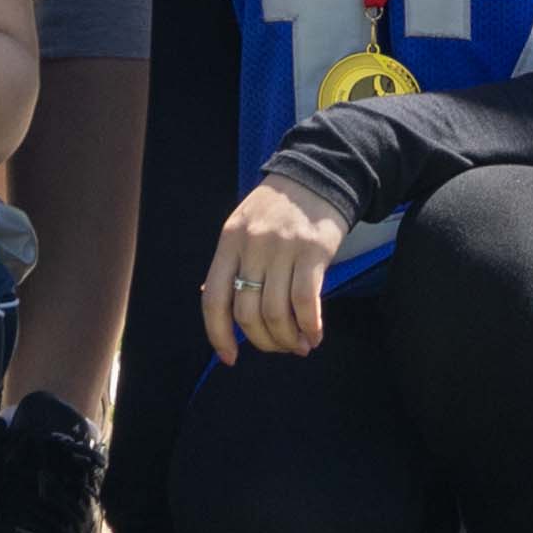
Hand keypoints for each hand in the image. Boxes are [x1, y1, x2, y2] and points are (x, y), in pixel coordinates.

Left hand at [200, 177, 345, 358]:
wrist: (319, 174)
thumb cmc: (278, 207)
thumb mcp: (243, 227)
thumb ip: (230, 264)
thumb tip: (213, 303)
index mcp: (229, 241)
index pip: (214, 300)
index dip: (218, 336)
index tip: (230, 358)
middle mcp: (252, 246)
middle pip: (248, 313)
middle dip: (263, 341)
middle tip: (278, 348)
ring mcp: (283, 248)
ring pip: (276, 312)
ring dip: (287, 339)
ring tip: (299, 345)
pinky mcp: (313, 251)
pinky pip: (306, 301)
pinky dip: (310, 326)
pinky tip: (315, 335)